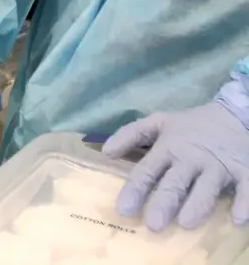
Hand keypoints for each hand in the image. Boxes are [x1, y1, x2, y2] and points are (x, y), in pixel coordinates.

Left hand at [105, 103, 248, 230]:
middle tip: (153, 224)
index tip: (123, 210)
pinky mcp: (244, 171)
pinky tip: (238, 219)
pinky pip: (246, 189)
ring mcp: (218, 166)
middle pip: (175, 183)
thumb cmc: (191, 125)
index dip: (135, 189)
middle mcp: (191, 158)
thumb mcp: (158, 123)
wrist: (232, 115)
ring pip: (207, 188)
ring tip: (186, 223)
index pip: (147, 171)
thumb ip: (130, 135)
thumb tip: (105, 151)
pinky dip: (244, 203)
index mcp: (169, 148)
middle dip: (163, 202)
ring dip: (197, 205)